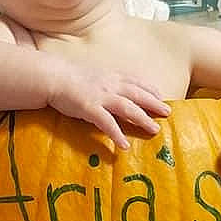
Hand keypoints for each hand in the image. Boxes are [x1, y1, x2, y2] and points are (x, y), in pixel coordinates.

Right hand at [48, 58, 169, 148]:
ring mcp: (101, 97)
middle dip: (154, 104)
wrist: (53, 77)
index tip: (161, 96)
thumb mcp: (95, 76)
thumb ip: (107, 82)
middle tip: (167, 113)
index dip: (150, 89)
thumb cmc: (71, 79)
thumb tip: (116, 90)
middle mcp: (110, 85)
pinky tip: (125, 145)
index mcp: (111, 77)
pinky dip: (117, 134)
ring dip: (143, 119)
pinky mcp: (90, 109)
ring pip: (128, 108)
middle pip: (137, 95)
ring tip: (154, 130)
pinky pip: (107, 123)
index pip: (136, 82)